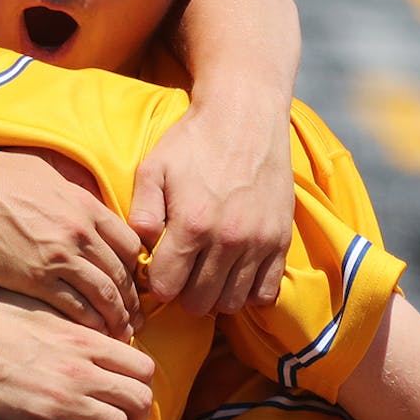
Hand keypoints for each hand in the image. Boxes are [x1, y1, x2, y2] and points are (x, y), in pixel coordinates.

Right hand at [0, 149, 142, 336]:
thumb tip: (77, 196)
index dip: (133, 267)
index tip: (131, 282)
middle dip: (131, 299)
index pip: (129, 243)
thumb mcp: (40, 171)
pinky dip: (89, 323)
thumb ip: (67, 189)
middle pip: (120, 273)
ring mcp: (58, 256)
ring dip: (115, 317)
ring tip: (120, 332)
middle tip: (135, 317)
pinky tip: (92, 333)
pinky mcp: (34, 279)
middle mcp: (79, 231)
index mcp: (83, 204)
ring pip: (104, 294)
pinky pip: (75, 307)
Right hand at [0, 286, 152, 419]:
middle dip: (138, 412)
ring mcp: (62, 403)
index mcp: (81, 339)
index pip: (143, 366)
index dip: (140, 380)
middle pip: (140, 401)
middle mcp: (80, 372)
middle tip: (124, 415)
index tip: (126, 385)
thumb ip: (69, 320)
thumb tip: (88, 328)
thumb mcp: (34, 305)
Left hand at [130, 98, 293, 315]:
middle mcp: (227, 240)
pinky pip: (267, 292)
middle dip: (183, 294)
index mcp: (191, 225)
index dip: (156, 284)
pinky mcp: (281, 241)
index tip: (157, 270)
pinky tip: (234, 275)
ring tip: (206, 274)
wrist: (245, 117)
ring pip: (232, 302)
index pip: (166, 287)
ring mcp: (259, 243)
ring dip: (214, 296)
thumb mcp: (153, 170)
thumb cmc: (192, 142)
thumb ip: (140, 213)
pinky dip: (248, 292)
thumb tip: (137, 250)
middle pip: (199, 302)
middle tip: (180, 274)